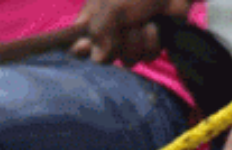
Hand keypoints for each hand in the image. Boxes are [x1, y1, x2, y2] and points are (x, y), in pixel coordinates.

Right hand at [72, 0, 191, 64]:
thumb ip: (99, 33)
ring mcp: (129, 40)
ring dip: (138, 41)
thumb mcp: (111, 8)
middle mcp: (108, 34)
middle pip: (104, 59)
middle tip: (126, 25)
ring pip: (128, 59)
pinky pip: (148, 56)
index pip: (76, 47)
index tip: (85, 45)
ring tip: (144, 21)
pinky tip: (155, 26)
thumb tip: (99, 58)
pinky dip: (153, 41)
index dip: (80, 50)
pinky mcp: (150, 43)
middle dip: (118, 43)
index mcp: (92, 22)